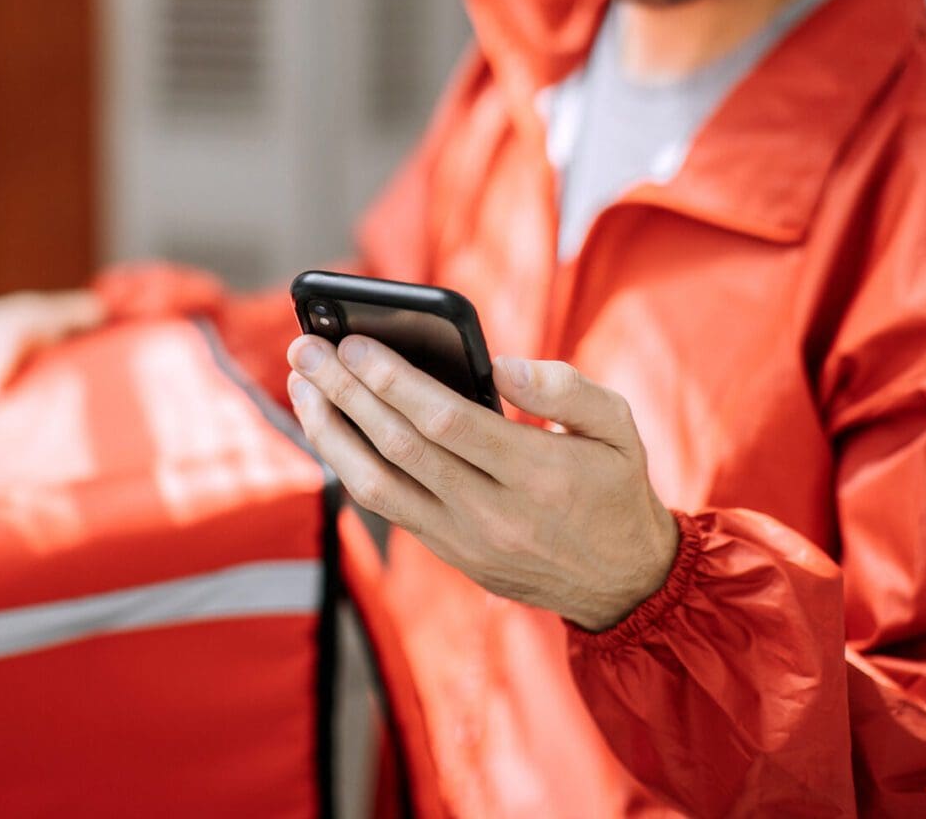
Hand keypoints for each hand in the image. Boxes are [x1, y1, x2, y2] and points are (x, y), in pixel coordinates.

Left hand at [286, 333, 679, 630]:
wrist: (624, 583)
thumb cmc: (616, 487)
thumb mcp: (619, 427)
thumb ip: (566, 387)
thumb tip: (500, 364)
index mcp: (536, 472)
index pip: (445, 420)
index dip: (392, 379)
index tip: (353, 341)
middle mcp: (492, 512)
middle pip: (398, 445)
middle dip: (345, 392)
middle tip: (305, 349)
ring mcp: (463, 539)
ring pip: (375, 485)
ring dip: (330, 431)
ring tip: (301, 385)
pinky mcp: (448, 553)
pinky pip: (385, 506)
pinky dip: (348, 463)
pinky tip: (329, 425)